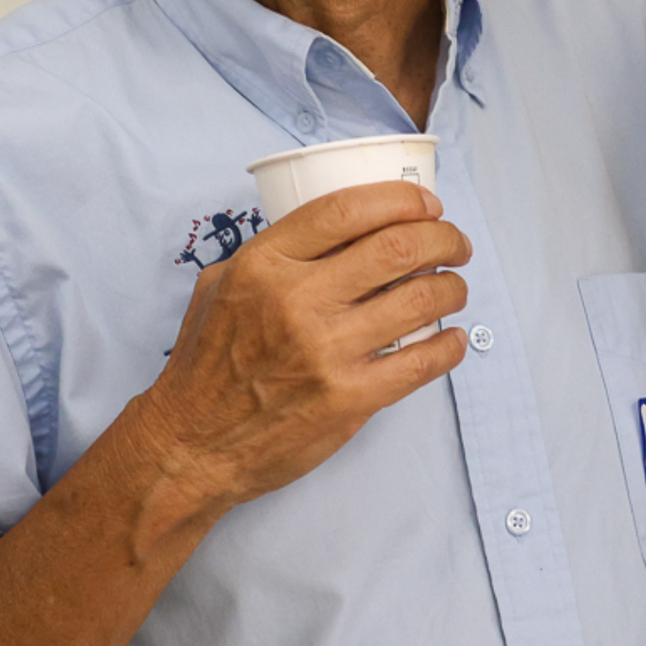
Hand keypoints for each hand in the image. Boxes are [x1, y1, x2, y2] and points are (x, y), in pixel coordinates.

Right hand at [125, 182, 470, 521]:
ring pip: (420, 300)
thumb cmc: (207, 364)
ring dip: (453, 288)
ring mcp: (325, 352)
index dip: (402, 200)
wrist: (191, 445)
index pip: (348, 209)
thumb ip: (275, 252)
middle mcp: (296, 301)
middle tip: (454, 245)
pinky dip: (449, 346)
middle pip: (398, 247)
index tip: (426, 205)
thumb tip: (340, 227)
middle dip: (443, 238)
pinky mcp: (349, 399)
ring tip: (454, 288)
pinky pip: (422, 362)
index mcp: (264, 264)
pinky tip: (452, 339)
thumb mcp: (221, 285)